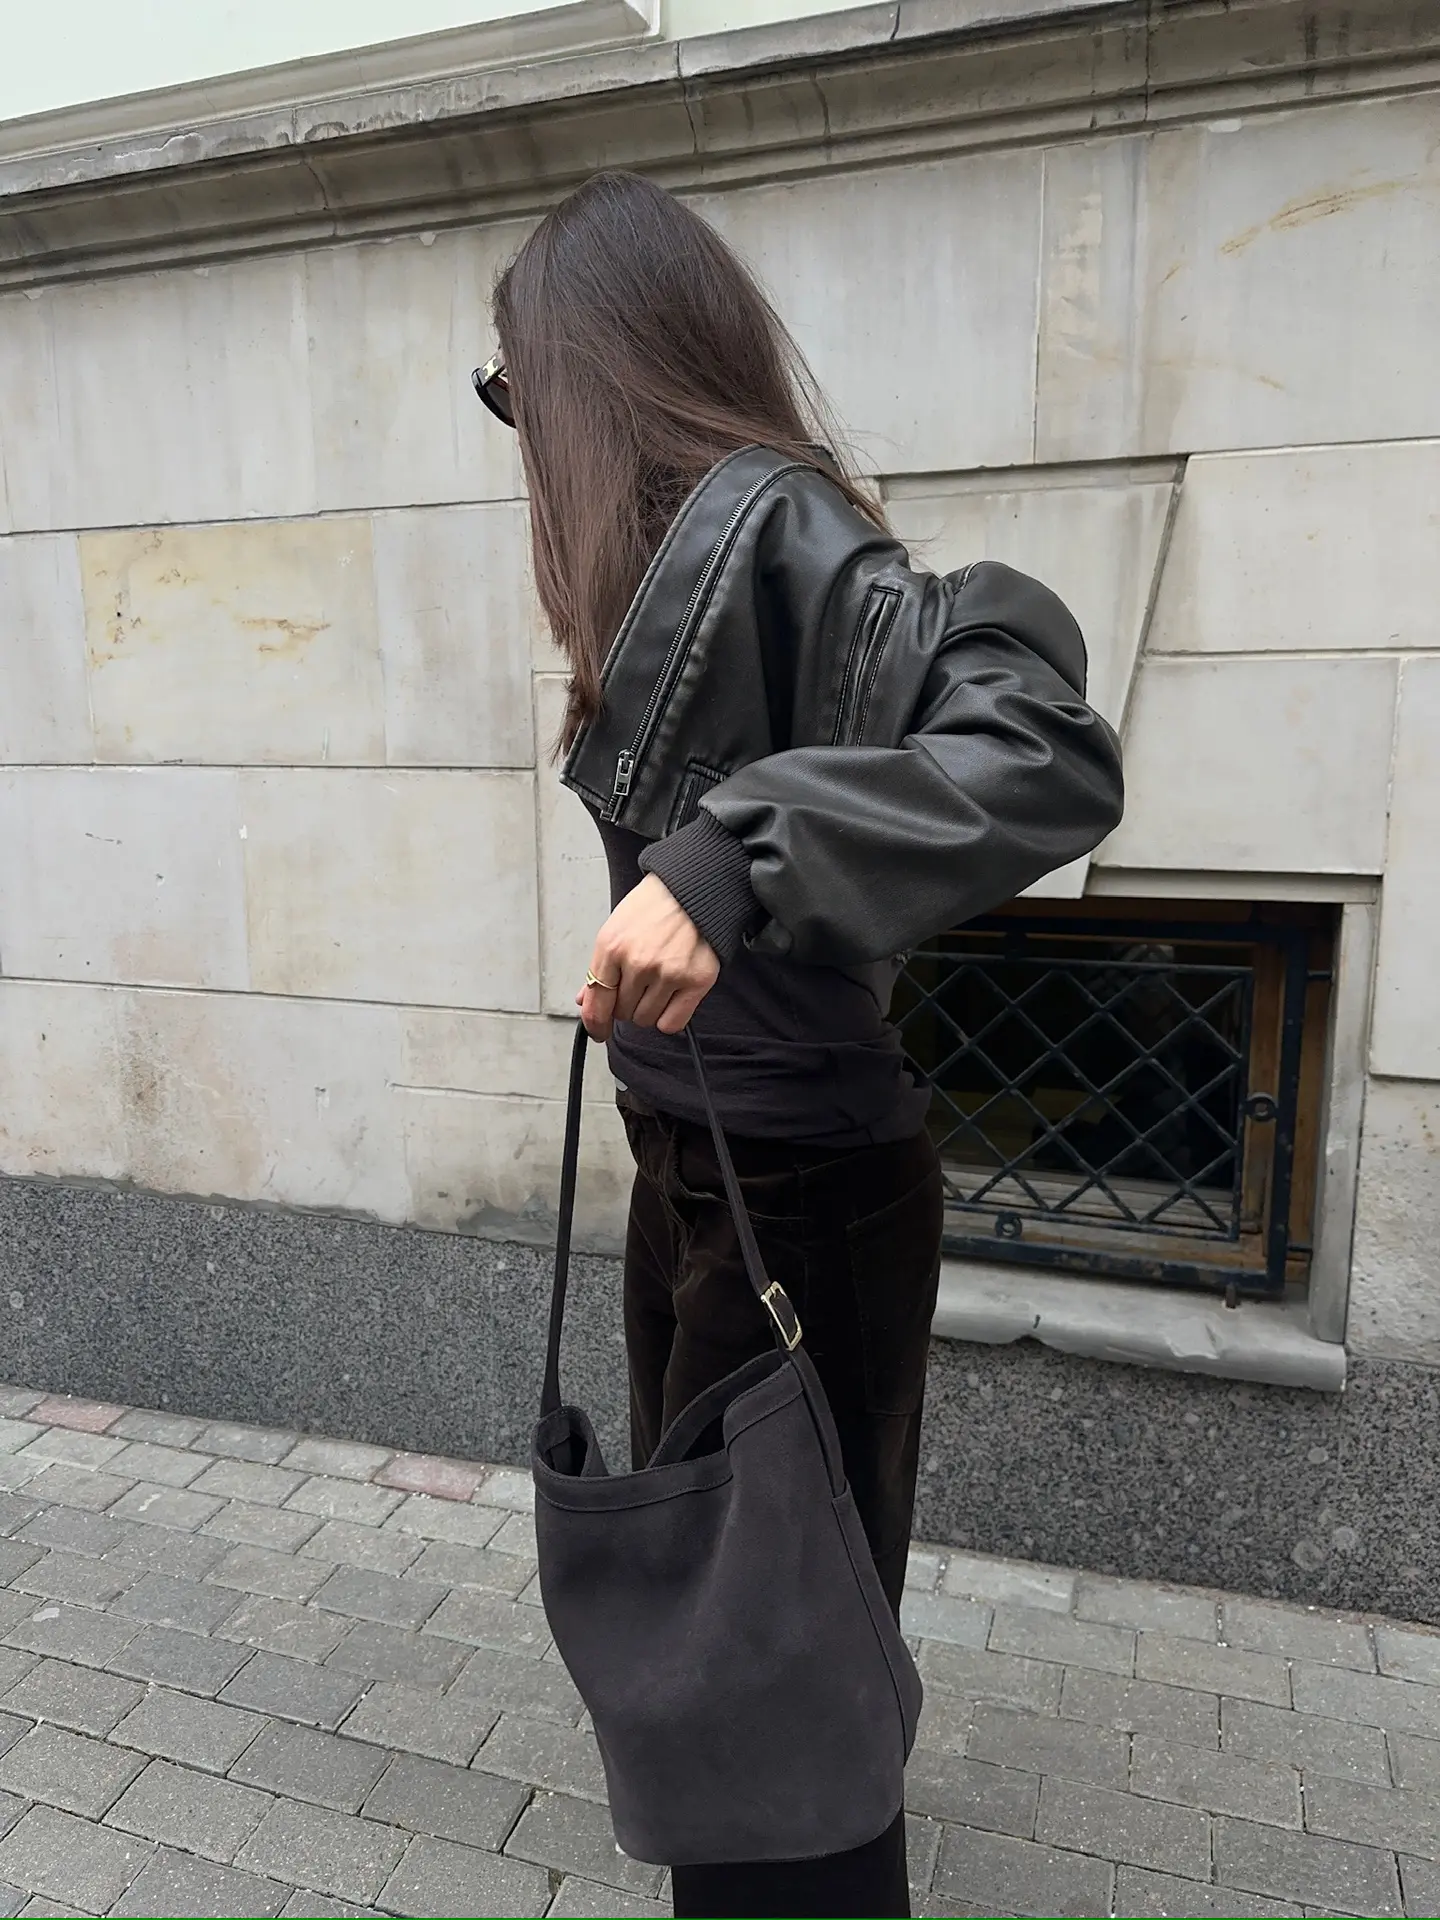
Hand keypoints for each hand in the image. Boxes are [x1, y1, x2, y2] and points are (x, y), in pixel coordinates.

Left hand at [576, 873, 719, 1041]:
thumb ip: (600, 968)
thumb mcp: (615, 929)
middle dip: (627, 1005)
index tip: (599, 1032)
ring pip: (646, 1019)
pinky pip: (672, 1023)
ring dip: (648, 1010)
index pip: (597, 1002)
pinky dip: (669, 1017)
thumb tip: (584, 999)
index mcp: (612, 947)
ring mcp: (668, 973)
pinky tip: (672, 998)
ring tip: (657, 985)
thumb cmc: (653, 907)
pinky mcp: (696, 981)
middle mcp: (638, 962)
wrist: (692, 889)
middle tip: (639, 984)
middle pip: (622, 1013)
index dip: (596, 1024)